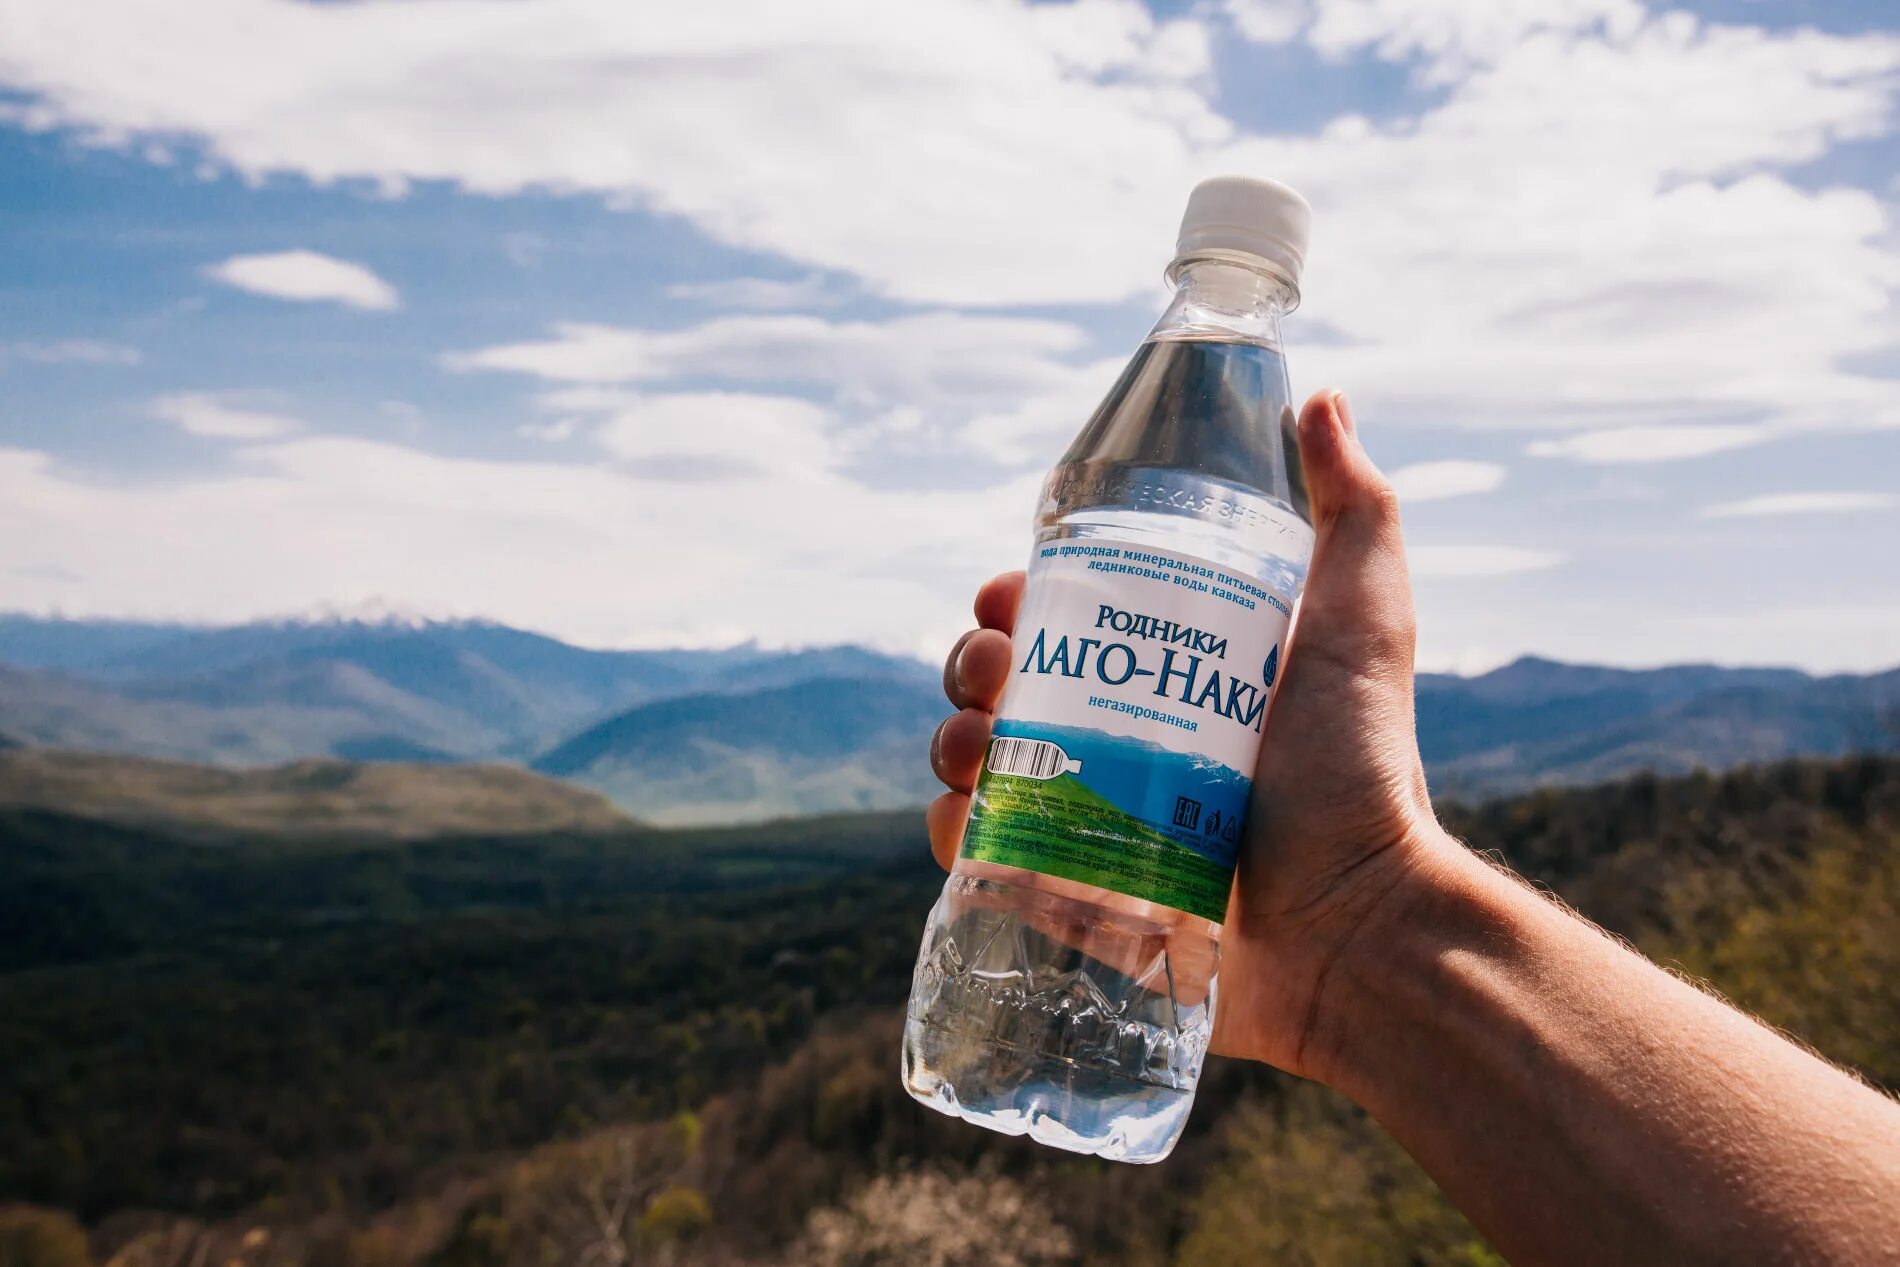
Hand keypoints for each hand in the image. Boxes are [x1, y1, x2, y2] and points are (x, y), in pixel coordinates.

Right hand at [927, 389, 1444, 1082]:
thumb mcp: (1361, 624)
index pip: (1061, 620)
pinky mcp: (1064, 898)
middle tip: (994, 667)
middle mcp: (1116, 744)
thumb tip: (1322, 397)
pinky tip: (970, 811)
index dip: (1017, 597)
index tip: (1012, 591)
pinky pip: (979, 854)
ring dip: (951, 737)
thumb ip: (1354, 512)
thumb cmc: (1363, 773)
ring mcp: (1084, 822)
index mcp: (1162, 677)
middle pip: (1001, 685)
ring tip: (980, 743)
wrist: (1358, 925)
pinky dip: (954, 827)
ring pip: (975, 762)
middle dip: (970, 660)